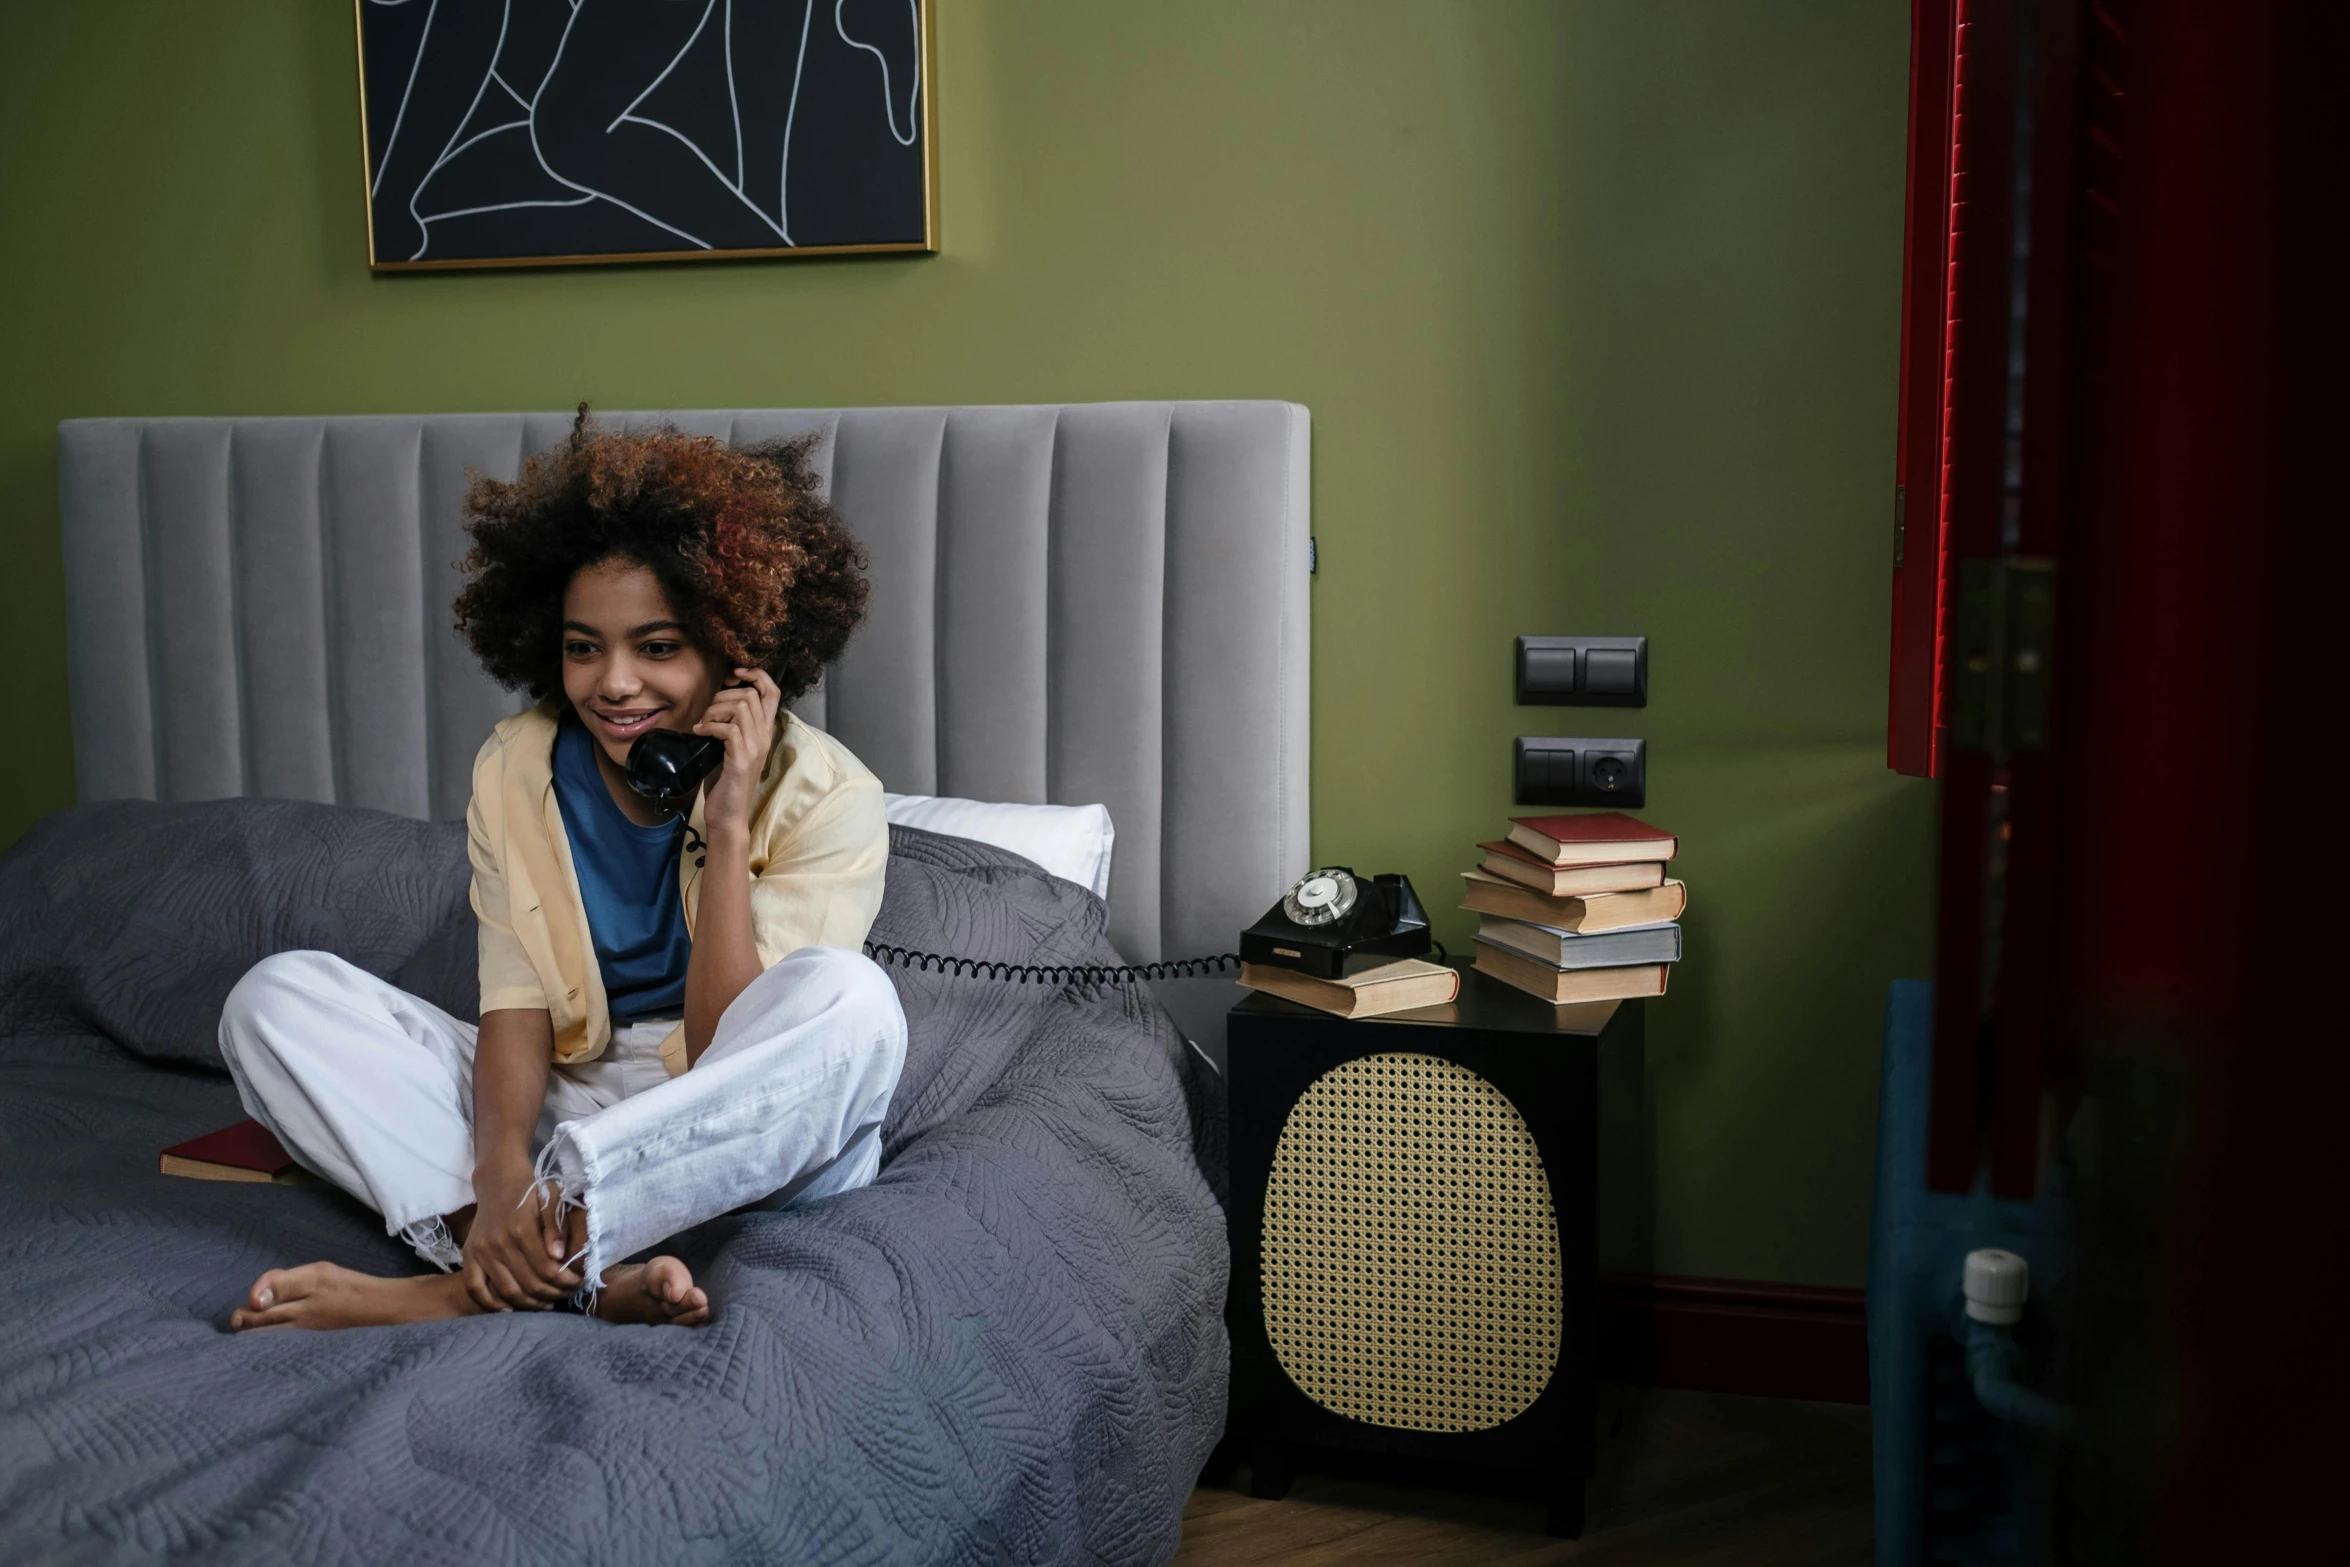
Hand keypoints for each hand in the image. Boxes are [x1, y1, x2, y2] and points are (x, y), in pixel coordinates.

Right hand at [462, 1163, 578, 1311]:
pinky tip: (511, 1308)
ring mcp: (481, 1251)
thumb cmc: (532, 1191)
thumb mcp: (552, 1199)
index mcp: (521, 1229)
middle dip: (554, 1294)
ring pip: (507, 1291)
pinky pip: (476, 1288)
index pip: (547, 1269)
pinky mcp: (469, 1256)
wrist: (499, 1182)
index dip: (566, 1281)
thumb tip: (559, 1256)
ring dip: (530, 1304)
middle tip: (568, 1294)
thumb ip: (557, 1227)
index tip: (579, 1282)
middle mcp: (498, 1243)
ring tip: (548, 1303)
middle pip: (529, 1284)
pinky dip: (492, 1303)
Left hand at [694, 666, 781, 835]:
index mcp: (764, 732)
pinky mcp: (741, 760)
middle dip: (723, 695)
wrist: (727, 815)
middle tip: (708, 713)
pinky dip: (710, 726)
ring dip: (715, 710)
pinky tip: (700, 733)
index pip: (773, 692)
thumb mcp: (731, 748)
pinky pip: (728, 728)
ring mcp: (755, 748)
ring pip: (741, 707)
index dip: (756, 675)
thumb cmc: (725, 782)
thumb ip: (731, 726)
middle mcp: (764, 737)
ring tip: (703, 724)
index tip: (734, 675)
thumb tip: (714, 704)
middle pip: (751, 694)